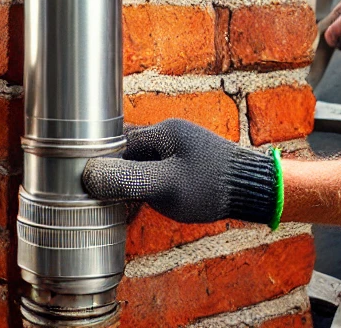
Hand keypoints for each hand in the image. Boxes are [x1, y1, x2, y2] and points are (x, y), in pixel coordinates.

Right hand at [83, 119, 278, 225]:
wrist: (256, 191)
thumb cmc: (213, 187)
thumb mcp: (166, 187)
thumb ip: (127, 179)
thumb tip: (88, 174)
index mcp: (161, 132)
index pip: (117, 143)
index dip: (99, 161)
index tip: (84, 182)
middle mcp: (168, 134)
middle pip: (127, 151)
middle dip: (114, 174)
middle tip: (99, 198)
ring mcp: (179, 149)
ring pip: (140, 164)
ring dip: (129, 184)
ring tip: (118, 208)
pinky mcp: (188, 164)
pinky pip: (155, 172)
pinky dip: (144, 188)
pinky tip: (138, 208)